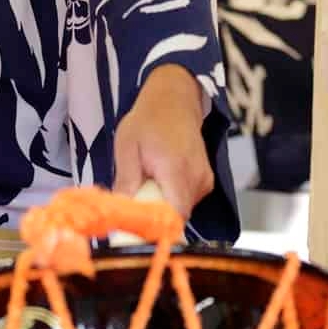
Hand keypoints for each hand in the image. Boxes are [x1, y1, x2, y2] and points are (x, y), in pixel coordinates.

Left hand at [111, 66, 214, 218]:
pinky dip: (171, 198)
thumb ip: (126, 181)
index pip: (174, 215)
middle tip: (136, 200)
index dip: (156, 228)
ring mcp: (205, 180)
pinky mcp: (206, 182)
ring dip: (162, 205)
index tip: (136, 228)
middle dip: (154, 215)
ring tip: (148, 183)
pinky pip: (187, 202)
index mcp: (176, 169)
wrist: (174, 101)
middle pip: (176, 217)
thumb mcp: (127, 147)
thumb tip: (121, 211)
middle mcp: (196, 177)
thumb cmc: (148, 120)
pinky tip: (161, 181)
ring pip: (181, 211)